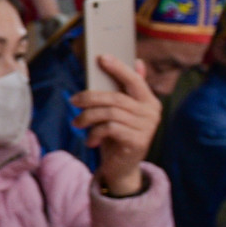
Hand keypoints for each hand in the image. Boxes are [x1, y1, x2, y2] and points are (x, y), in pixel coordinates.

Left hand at [72, 56, 161, 196]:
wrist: (122, 168)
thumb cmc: (118, 135)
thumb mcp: (120, 112)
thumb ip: (126, 90)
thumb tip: (137, 62)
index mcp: (149, 100)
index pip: (134, 80)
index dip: (118, 67)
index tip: (102, 57)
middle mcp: (152, 112)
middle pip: (116, 97)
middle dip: (90, 97)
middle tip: (73, 101)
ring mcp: (147, 128)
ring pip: (110, 113)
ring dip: (88, 117)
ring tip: (77, 124)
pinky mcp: (138, 141)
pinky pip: (110, 129)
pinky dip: (95, 133)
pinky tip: (90, 140)